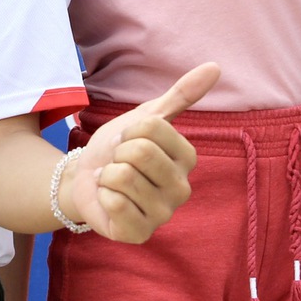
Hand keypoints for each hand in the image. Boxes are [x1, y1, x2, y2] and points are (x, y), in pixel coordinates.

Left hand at [61, 63, 218, 242]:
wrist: (85, 178)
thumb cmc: (119, 148)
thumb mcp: (146, 118)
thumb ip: (181, 95)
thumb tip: (215, 66)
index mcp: (188, 159)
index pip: (151, 129)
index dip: (129, 131)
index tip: (129, 140)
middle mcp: (182, 189)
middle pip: (138, 152)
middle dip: (117, 154)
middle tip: (119, 163)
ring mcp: (163, 214)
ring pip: (124, 177)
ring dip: (108, 175)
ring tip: (113, 180)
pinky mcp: (139, 234)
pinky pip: (115, 203)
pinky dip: (103, 196)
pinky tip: (108, 200)